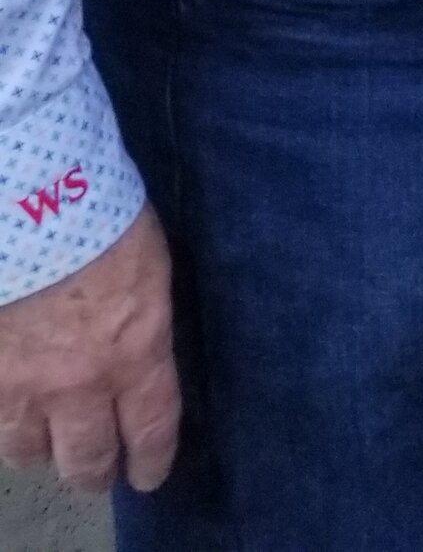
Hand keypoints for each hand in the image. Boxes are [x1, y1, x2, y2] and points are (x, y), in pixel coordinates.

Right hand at [0, 206, 179, 492]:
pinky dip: (0, 420)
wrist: (32, 204)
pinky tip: (7, 412)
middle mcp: (79, 385)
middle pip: (85, 459)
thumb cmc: (101, 218)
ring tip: (44, 445)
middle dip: (93, 472)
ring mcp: (21, 387)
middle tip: (95, 474)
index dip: (150, 460)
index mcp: (135, 352)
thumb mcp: (147, 269)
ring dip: (39, 450)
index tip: (148, 476)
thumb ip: (141, 321)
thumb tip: (136, 346)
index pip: (151, 428)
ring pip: (26, 452)